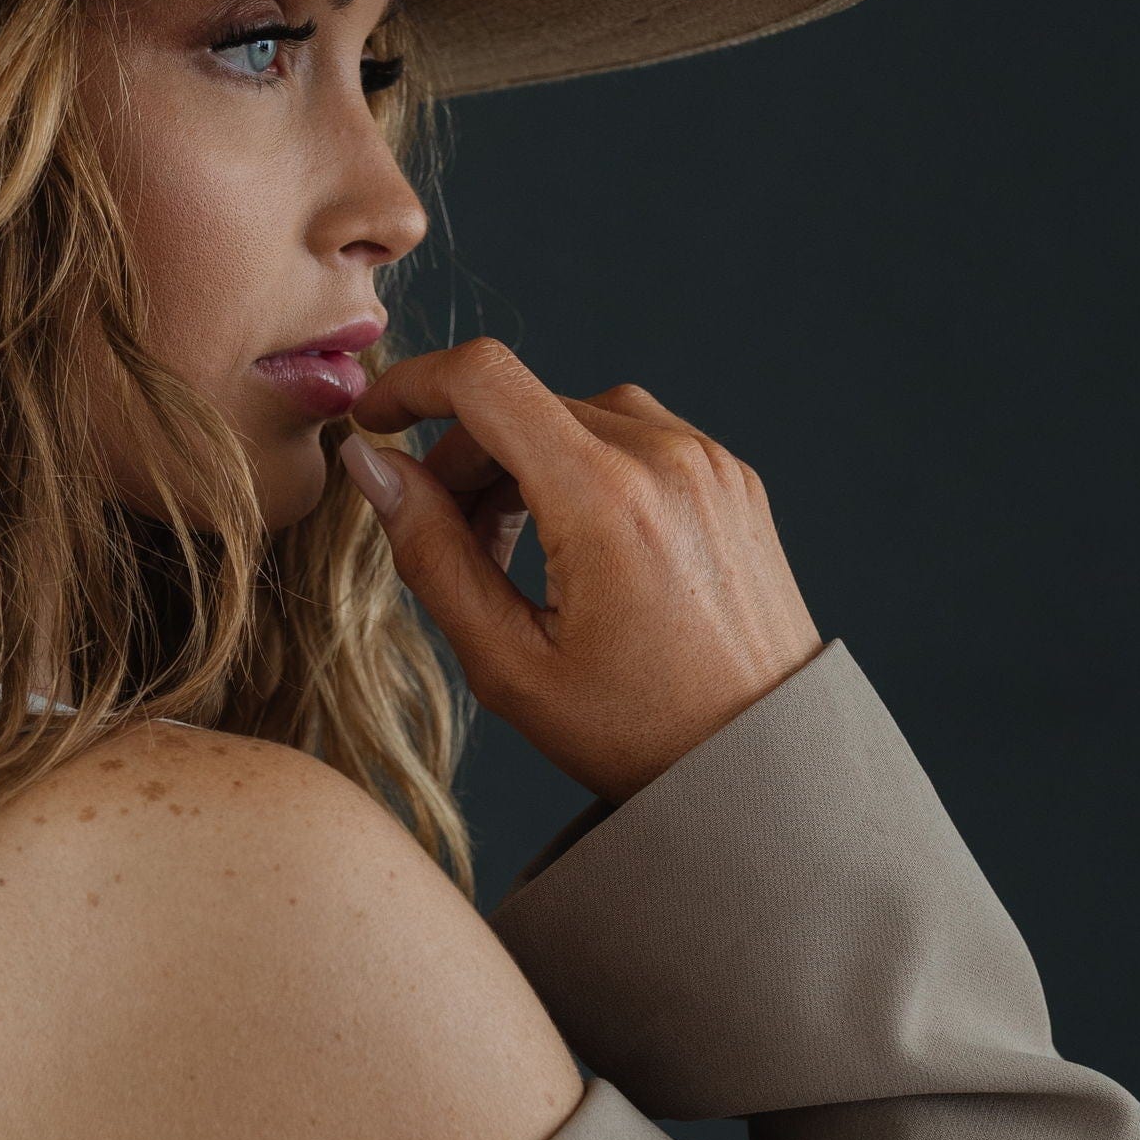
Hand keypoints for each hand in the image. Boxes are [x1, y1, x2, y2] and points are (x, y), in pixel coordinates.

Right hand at [340, 341, 820, 801]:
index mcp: (605, 497)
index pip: (483, 379)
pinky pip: (633, 438)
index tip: (374, 422)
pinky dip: (582, 469)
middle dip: (462, 458)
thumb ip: (431, 555)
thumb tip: (372, 469)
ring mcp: (707, 461)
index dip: (411, 384)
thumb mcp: (510, 664)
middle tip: (445, 543)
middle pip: (524, 403)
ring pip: (575, 416)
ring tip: (511, 554)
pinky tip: (574, 546)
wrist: (767, 761)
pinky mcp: (731, 478)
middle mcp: (664, 456)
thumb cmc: (640, 733)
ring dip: (521, 464)